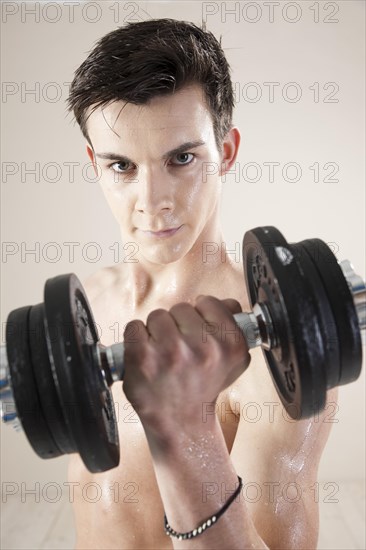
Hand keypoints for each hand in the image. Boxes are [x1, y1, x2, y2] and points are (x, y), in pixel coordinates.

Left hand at [122, 296, 249, 441]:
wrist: (181, 423)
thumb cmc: (203, 387)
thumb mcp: (232, 361)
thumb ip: (233, 325)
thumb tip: (228, 303)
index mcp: (230, 344)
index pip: (209, 302)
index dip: (200, 316)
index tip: (197, 332)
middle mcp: (203, 348)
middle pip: (181, 308)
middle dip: (178, 325)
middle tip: (181, 350)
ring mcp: (171, 351)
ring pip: (157, 316)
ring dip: (157, 332)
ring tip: (164, 356)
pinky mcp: (142, 357)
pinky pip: (134, 326)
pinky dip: (136, 339)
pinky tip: (146, 356)